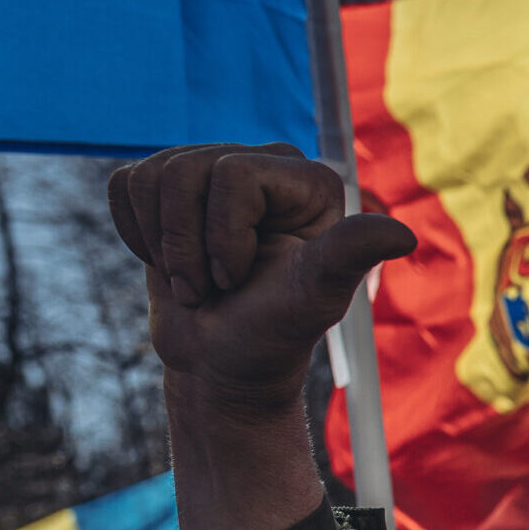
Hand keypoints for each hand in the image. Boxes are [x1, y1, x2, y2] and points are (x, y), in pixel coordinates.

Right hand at [108, 143, 414, 417]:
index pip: (229, 173)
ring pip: (149, 177)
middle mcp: (266, 165)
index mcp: (310, 180)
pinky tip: (170, 261)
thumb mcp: (313, 297)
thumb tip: (404, 236)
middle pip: (181, 170)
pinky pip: (124, 185)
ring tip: (196, 279)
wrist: (222, 364)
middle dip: (185, 246)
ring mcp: (215, 171)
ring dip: (161, 246)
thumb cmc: (272, 336)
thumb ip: (348, 256)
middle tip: (215, 287)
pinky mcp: (172, 189)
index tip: (239, 279)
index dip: (221, 237)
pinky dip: (135, 235)